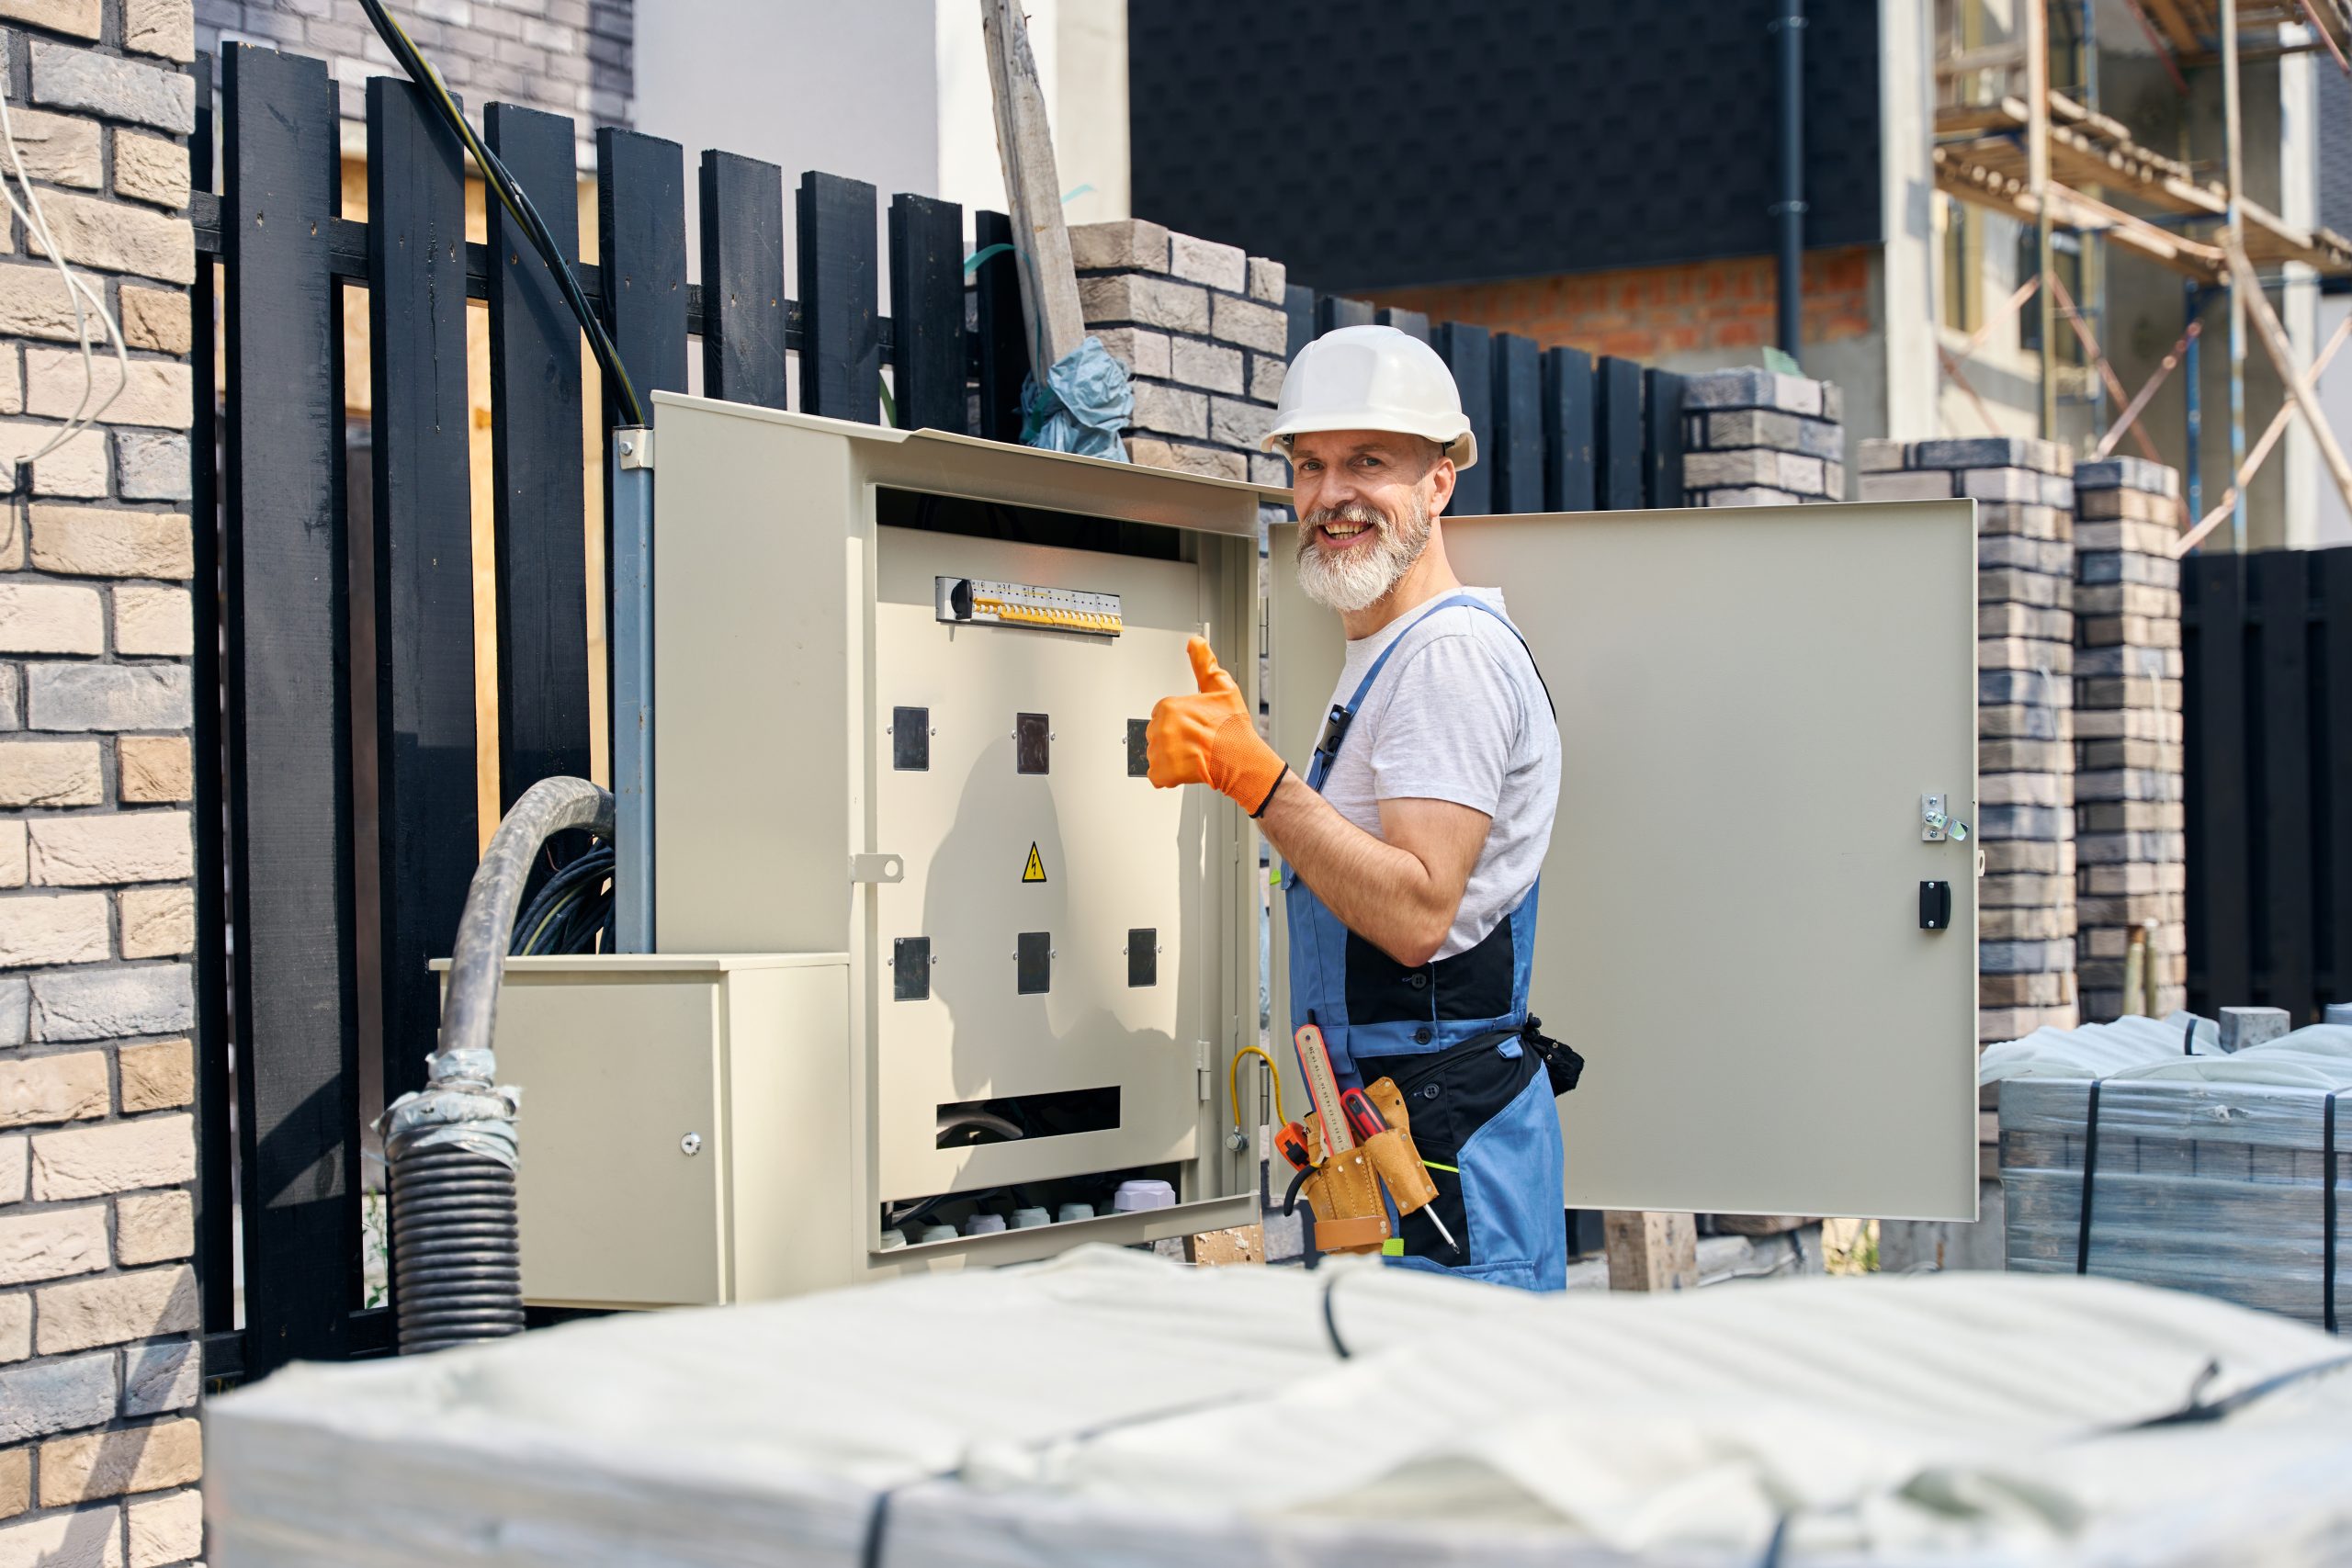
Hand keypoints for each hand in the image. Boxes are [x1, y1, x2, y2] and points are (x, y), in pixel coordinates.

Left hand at [1146, 636, 1286, 813]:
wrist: (1240, 759)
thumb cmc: (1233, 728)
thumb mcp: (1222, 687)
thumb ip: (1204, 663)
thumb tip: (1196, 643)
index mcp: (1170, 706)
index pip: (1163, 713)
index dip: (1180, 721)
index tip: (1194, 726)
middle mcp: (1161, 727)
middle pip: (1158, 732)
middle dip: (1174, 738)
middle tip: (1196, 742)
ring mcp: (1159, 751)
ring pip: (1157, 753)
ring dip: (1172, 757)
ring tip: (1194, 755)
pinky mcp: (1161, 772)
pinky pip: (1157, 775)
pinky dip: (1169, 775)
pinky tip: (1187, 768)